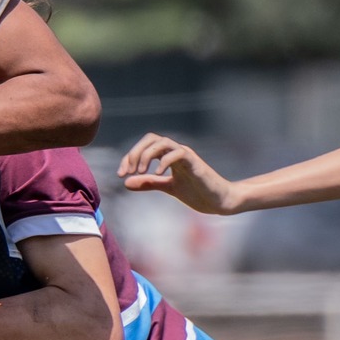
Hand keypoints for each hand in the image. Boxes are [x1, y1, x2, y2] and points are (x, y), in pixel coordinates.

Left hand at [118, 133, 239, 214]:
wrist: (219, 201)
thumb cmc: (197, 192)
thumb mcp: (167, 187)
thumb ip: (149, 183)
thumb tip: (126, 182)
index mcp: (168, 155)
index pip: (144, 146)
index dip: (129, 157)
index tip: (121, 174)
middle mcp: (176, 151)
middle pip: (151, 138)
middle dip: (135, 153)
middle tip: (127, 171)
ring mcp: (186, 155)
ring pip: (162, 142)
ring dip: (146, 155)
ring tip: (140, 171)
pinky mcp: (195, 162)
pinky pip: (177, 153)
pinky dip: (164, 161)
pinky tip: (157, 174)